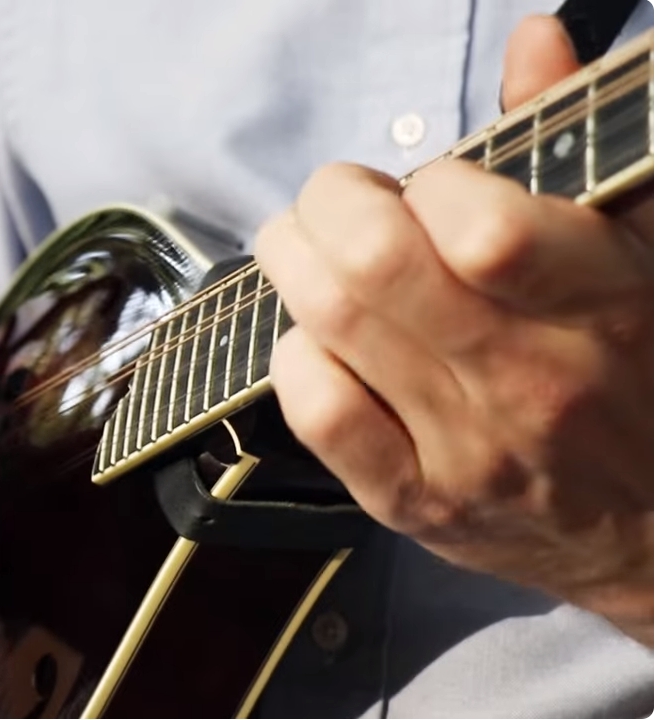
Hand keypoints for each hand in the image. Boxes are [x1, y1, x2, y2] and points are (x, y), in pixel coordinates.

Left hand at [256, 16, 652, 645]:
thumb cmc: (643, 378)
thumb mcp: (642, 254)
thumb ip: (577, 146)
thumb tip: (533, 40)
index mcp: (598, 306)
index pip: (478, 227)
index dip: (432, 183)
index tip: (431, 183)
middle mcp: (528, 380)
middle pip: (373, 265)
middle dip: (329, 204)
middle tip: (338, 199)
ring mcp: (464, 449)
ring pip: (332, 326)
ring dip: (295, 264)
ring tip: (307, 248)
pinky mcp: (412, 500)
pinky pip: (319, 416)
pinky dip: (295, 357)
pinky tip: (315, 339)